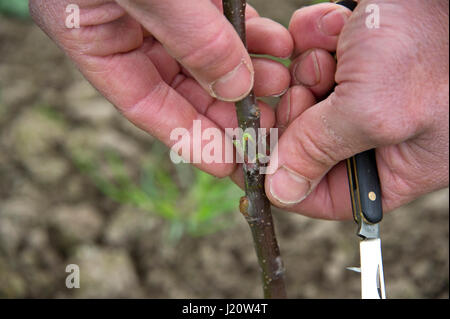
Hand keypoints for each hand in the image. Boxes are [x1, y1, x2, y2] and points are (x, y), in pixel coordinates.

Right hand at [29, 0, 292, 176]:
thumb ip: (193, 41)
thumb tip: (237, 89)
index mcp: (96, 40)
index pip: (147, 108)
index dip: (191, 139)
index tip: (231, 163)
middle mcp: (126, 31)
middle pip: (182, 89)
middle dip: (229, 108)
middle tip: (270, 122)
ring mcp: (158, 12)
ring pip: (207, 60)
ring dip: (248, 74)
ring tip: (284, 84)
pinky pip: (221, 25)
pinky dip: (252, 37)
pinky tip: (280, 46)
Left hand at [264, 0, 448, 218]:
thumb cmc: (435, 46)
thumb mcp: (374, 109)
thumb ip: (321, 149)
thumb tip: (281, 190)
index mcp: (394, 166)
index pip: (326, 196)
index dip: (285, 179)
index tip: (253, 156)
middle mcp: (375, 133)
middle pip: (303, 143)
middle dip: (296, 113)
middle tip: (304, 91)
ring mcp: (361, 93)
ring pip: (300, 94)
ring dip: (307, 70)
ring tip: (337, 51)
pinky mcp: (351, 56)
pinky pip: (307, 55)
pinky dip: (312, 39)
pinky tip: (336, 26)